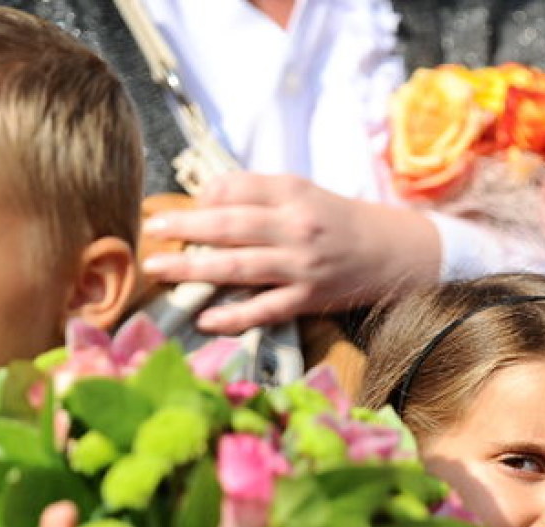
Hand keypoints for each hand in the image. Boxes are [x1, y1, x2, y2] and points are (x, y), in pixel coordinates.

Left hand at [140, 172, 439, 334]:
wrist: (394, 253)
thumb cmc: (340, 222)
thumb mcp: (302, 193)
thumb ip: (256, 192)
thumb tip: (206, 198)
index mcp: (293, 195)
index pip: (239, 191)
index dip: (200, 200)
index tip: (168, 210)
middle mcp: (296, 228)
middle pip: (231, 227)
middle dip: (186, 228)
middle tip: (150, 232)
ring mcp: (302, 267)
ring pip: (240, 267)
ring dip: (195, 268)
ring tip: (159, 269)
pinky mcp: (310, 300)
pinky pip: (265, 309)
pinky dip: (235, 315)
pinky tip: (205, 318)